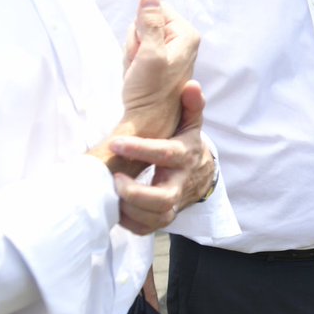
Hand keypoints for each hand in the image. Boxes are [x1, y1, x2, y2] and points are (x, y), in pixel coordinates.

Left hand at [110, 82, 214, 235]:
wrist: (202, 176)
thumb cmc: (187, 145)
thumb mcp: (191, 124)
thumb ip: (191, 105)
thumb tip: (191, 85)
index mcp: (185, 156)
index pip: (165, 154)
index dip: (141, 150)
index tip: (116, 143)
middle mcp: (180, 183)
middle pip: (162, 199)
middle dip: (135, 193)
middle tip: (114, 180)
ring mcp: (173, 204)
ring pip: (154, 218)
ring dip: (129, 209)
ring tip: (112, 193)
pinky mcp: (164, 219)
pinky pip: (146, 229)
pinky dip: (129, 222)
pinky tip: (116, 207)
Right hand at [119, 0, 199, 139]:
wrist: (146, 123)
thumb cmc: (150, 92)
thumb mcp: (149, 54)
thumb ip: (150, 23)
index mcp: (186, 34)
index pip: (155, 9)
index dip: (141, 27)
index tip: (145, 49)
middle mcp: (182, 40)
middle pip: (145, 23)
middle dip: (135, 42)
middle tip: (140, 64)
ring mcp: (169, 51)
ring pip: (138, 37)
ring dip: (132, 53)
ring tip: (138, 72)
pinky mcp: (158, 61)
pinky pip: (136, 51)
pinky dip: (131, 62)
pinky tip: (136, 75)